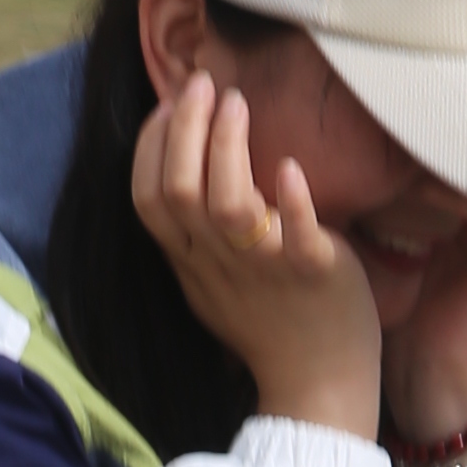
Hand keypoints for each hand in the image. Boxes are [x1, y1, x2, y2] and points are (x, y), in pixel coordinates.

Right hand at [131, 72, 384, 436]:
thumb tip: (182, 165)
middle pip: (180, 192)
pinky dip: (293, 199)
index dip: (151, 147)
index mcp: (190, 264)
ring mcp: (264, 270)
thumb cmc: (271, 321)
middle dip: (185, 128)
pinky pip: (297, 236)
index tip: (169, 105)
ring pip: (228, 206)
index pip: (147, 200)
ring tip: (238, 102)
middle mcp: (218, 265)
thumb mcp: (212, 283)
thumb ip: (195, 235)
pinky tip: (289, 165)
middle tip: (204, 83)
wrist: (318, 384)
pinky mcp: (312, 275)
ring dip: (228, 147)